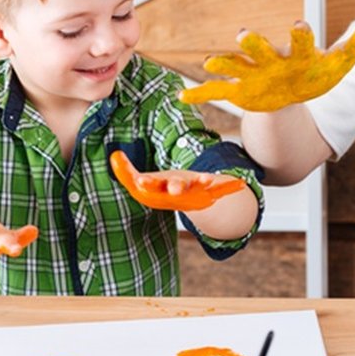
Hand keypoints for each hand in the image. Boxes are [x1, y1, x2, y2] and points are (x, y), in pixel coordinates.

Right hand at [109, 150, 245, 211]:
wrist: (183, 200)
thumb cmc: (158, 188)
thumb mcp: (138, 181)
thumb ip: (124, 171)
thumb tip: (113, 156)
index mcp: (157, 192)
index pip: (149, 188)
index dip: (145, 185)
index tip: (140, 182)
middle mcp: (175, 194)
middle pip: (175, 190)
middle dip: (175, 187)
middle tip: (174, 188)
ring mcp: (193, 192)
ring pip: (198, 189)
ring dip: (203, 185)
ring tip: (207, 179)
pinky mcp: (208, 190)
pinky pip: (220, 189)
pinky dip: (229, 186)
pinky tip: (240, 182)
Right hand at [179, 13, 354, 111]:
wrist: (291, 91)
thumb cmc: (314, 73)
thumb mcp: (339, 62)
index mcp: (296, 54)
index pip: (298, 42)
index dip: (298, 34)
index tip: (299, 25)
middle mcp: (271, 61)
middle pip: (261, 51)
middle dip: (253, 44)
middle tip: (245, 35)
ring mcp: (253, 76)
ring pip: (237, 68)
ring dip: (224, 64)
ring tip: (209, 62)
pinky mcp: (241, 93)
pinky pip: (218, 93)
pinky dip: (199, 95)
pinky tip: (183, 98)